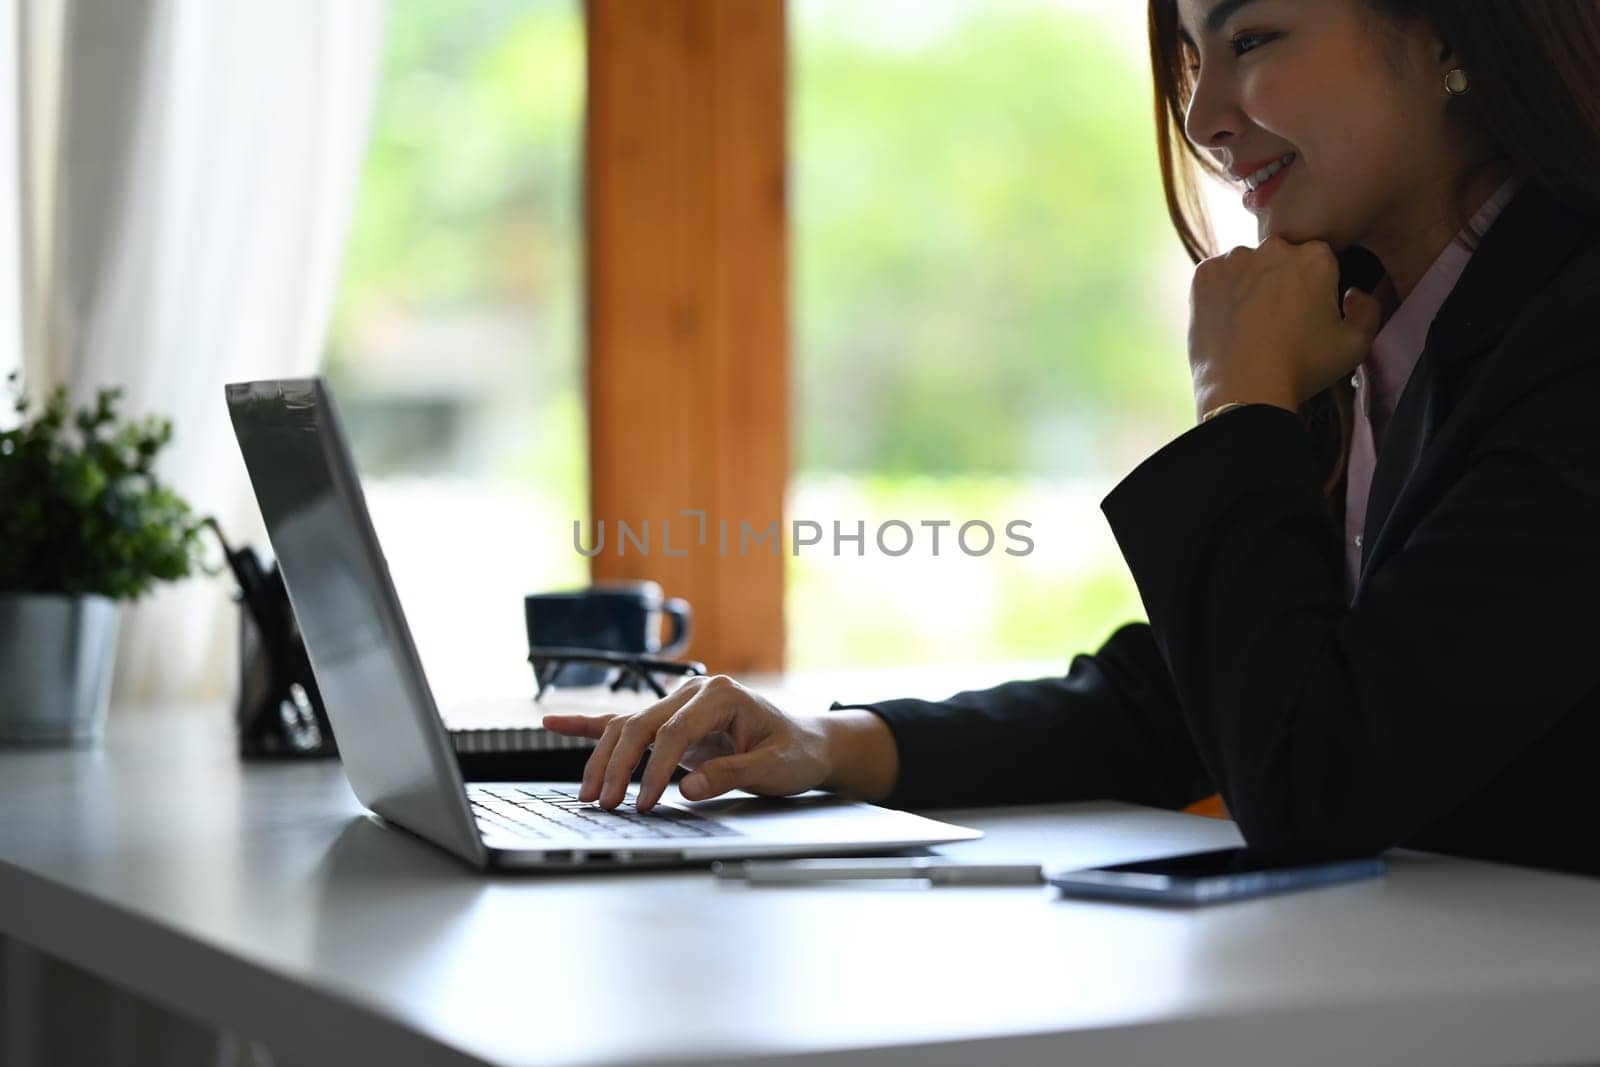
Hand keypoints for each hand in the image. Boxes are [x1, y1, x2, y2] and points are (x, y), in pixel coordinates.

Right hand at [540, 674, 833, 811]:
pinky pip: (623, 721)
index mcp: (721, 695)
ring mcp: (679, 703)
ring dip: (604, 759)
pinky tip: (554, 723)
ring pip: (627, 726)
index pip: (674, 732)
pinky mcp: (670, 720)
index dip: (655, 769)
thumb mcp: (774, 768)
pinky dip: (587, 724)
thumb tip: (688, 788)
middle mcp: (694, 692)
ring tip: (591, 795)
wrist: (807, 742)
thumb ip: (731, 774)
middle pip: (641, 726)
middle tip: (607, 804)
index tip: (643, 802)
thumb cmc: (795, 753)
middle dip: (619, 766)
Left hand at [1187, 235, 1384, 419]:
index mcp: (1315, 256)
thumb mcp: (1355, 344)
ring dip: (1248, 286)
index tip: (1305, 315)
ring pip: (1246, 267)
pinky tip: (1227, 324)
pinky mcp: (1204, 275)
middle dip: (1280, 283)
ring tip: (1249, 326)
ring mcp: (1234, 259)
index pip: (1317, 261)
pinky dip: (1219, 295)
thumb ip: (1368, 309)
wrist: (1245, 390)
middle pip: (1280, 260)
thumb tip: (1355, 293)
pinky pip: (1215, 277)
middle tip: (1276, 323)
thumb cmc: (1301, 369)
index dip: (1313, 289)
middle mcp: (1274, 247)